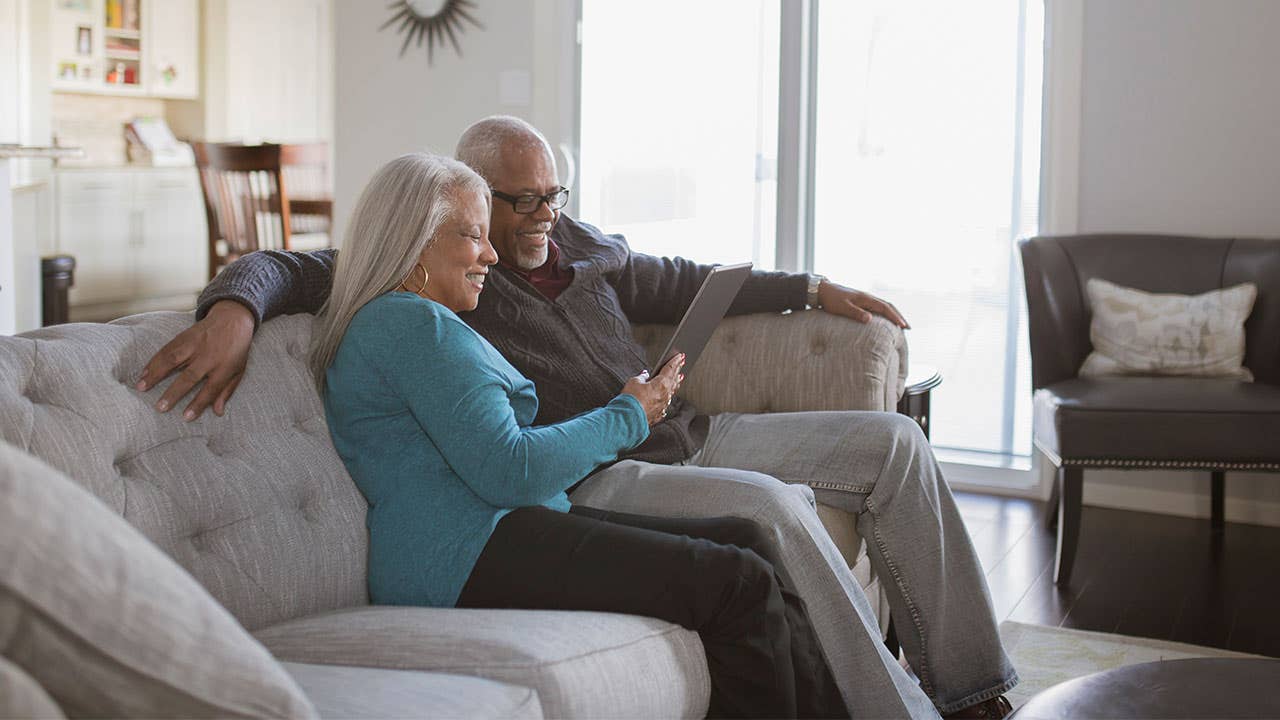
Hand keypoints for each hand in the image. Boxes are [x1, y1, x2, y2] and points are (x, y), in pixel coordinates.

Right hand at [135, 300, 254, 419]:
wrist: (233, 318)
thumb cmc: (237, 349)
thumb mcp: (239, 370)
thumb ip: (227, 391)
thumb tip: (217, 412)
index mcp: (225, 367)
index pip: (211, 389)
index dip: (198, 404)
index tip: (186, 417)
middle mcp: (209, 356)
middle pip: (190, 377)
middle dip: (174, 393)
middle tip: (160, 407)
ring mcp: (196, 345)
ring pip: (173, 360)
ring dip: (156, 374)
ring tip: (141, 387)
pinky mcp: (185, 336)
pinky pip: (167, 349)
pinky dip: (154, 360)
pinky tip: (144, 371)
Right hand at [621, 353, 685, 425]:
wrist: (627, 418)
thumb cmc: (630, 400)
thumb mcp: (634, 382)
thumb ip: (641, 377)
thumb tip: (645, 375)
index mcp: (661, 384)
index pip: (670, 369)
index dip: (675, 361)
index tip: (681, 356)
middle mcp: (665, 395)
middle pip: (673, 380)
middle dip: (677, 370)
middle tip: (682, 363)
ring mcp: (663, 405)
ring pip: (671, 392)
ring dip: (674, 383)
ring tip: (678, 378)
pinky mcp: (658, 414)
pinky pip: (665, 402)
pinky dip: (667, 396)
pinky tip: (666, 396)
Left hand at [816, 280, 909, 328]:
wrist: (822, 290)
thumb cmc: (831, 300)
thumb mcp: (842, 308)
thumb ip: (855, 313)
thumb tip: (870, 319)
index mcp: (865, 298)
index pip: (885, 308)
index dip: (895, 317)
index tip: (903, 326)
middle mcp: (867, 297)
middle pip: (888, 306)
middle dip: (898, 316)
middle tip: (908, 327)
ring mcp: (864, 298)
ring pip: (883, 306)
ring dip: (893, 314)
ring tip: (900, 324)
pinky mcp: (860, 301)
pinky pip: (877, 306)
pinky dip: (885, 313)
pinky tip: (885, 319)